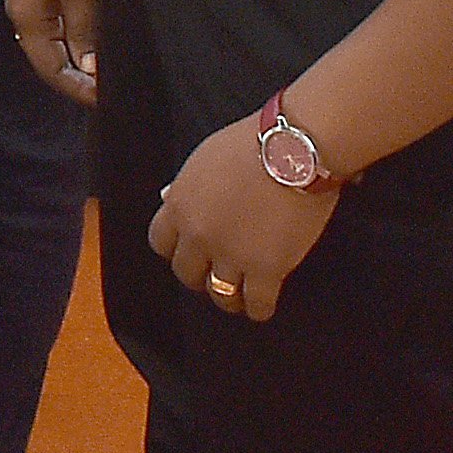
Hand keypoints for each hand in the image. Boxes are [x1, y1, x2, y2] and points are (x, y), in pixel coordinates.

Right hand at [8, 0, 101, 106]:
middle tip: (110, 86)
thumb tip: (89, 70)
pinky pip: (61, 15)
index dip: (78, 88)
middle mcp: (24, 10)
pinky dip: (81, 29)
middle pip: (51, 54)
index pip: (51, 69)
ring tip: (110, 60)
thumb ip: (86, 35)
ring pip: (58, 35)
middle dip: (79, 73)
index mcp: (26, 19)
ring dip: (82, 50)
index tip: (107, 101)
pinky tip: (101, 27)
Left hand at [151, 115, 338, 322]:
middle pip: (186, 272)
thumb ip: (187, 187)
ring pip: (219, 293)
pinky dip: (258, 309)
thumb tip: (171, 198)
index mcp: (179, 205)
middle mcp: (198, 235)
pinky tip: (262, 307)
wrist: (292, 150)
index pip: (160, 242)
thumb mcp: (203, 160)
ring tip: (238, 298)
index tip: (188, 253)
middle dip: (199, 276)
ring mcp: (230, 254)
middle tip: (214, 275)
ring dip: (227, 298)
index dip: (175, 250)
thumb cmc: (252, 143)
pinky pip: (256, 303)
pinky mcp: (266, 268)